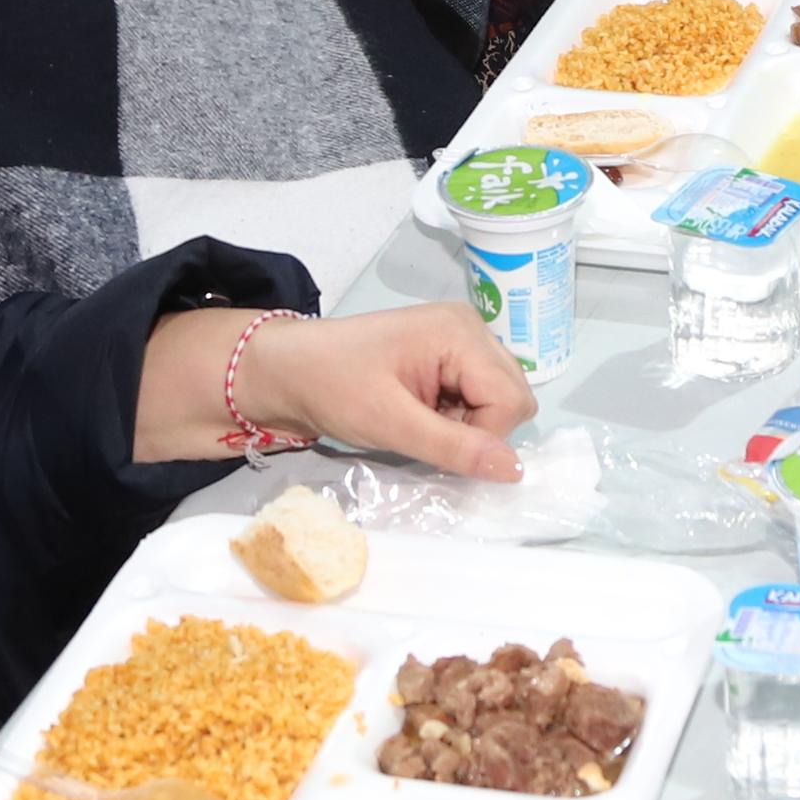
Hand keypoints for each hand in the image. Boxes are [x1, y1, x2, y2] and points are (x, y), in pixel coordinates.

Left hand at [146, 301, 534, 477]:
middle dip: (479, 428)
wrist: (284, 370)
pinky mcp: (448, 354)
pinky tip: (420, 413)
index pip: (510, 399)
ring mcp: (460, 338)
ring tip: (420, 421)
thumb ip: (455, 447)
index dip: (484, 437)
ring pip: (499, 399)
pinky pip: (478, 395)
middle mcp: (470, 328)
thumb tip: (515, 471)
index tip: (436, 446)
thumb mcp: (391, 424)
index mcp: (459, 332)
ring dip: (468, 425)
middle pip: (513, 396)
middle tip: (426, 431)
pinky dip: (457, 416)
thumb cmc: (331, 388)